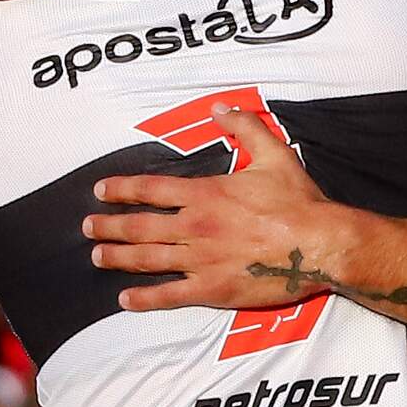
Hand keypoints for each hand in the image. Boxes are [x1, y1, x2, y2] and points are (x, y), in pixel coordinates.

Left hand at [85, 97, 363, 310]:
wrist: (319, 244)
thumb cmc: (298, 201)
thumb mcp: (274, 154)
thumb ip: (244, 127)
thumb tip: (221, 107)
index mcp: (205, 194)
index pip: (151, 189)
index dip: (122, 189)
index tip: (101, 191)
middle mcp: (195, 227)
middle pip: (140, 226)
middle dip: (109, 227)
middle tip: (87, 228)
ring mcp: (201, 260)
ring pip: (148, 259)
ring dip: (118, 257)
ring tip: (97, 257)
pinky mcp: (213, 289)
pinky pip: (170, 295)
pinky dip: (145, 298)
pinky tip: (125, 299)